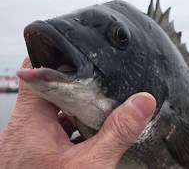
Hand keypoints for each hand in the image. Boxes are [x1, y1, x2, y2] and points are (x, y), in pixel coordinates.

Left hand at [0, 58, 155, 168]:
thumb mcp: (91, 165)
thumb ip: (117, 133)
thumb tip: (143, 102)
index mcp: (30, 122)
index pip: (36, 73)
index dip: (56, 56)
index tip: (81, 50)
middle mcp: (26, 127)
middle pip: (50, 90)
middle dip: (77, 85)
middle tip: (104, 80)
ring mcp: (31, 141)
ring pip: (55, 111)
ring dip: (78, 108)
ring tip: (104, 103)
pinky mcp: (38, 153)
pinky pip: (57, 129)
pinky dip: (75, 126)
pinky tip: (94, 132)